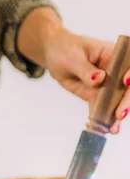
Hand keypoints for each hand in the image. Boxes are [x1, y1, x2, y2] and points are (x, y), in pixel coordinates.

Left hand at [18, 8, 127, 133]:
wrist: (54, 56)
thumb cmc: (65, 49)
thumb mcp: (72, 57)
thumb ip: (85, 69)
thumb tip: (98, 79)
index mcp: (115, 54)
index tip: (125, 82)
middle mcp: (116, 71)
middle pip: (127, 88)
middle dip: (125, 101)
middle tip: (119, 114)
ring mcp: (108, 85)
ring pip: (117, 101)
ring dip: (116, 115)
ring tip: (113, 128)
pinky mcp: (97, 96)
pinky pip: (101, 108)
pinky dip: (101, 119)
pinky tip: (101, 129)